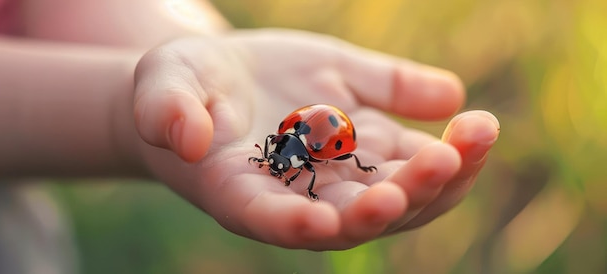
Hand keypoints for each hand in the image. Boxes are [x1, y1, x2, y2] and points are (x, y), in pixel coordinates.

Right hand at [132, 29, 499, 249]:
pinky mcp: (365, 140)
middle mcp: (298, 194)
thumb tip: (191, 139)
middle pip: (351, 216)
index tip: (328, 223)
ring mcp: (338, 171)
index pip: (270, 220)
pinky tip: (472, 121)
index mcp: (242, 192)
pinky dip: (448, 146)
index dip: (298, 227)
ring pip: (396, 192)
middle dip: (397, 197)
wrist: (218, 79)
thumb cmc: (179, 87)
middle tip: (441, 160)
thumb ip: (167, 109)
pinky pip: (410, 153)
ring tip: (480, 132)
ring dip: (442, 174)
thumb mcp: (163, 84)